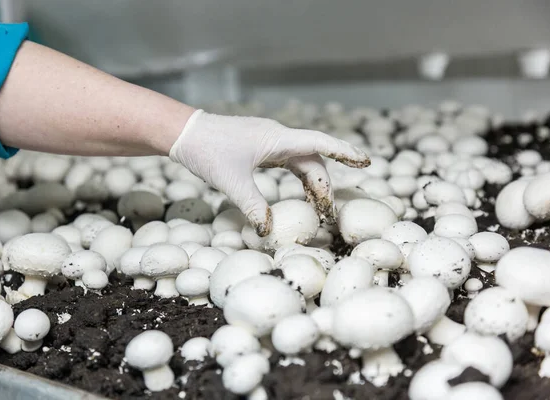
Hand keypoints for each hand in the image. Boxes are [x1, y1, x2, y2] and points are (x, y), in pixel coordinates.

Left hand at [169, 110, 370, 235]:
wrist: (185, 132)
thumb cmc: (207, 152)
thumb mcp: (231, 182)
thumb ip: (252, 206)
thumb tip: (268, 231)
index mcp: (276, 139)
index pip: (318, 143)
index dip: (343, 151)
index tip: (364, 160)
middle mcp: (277, 136)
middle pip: (313, 158)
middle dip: (324, 184)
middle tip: (328, 212)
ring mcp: (269, 140)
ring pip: (301, 159)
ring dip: (312, 181)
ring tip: (319, 206)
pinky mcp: (260, 145)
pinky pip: (288, 160)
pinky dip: (298, 176)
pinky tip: (301, 191)